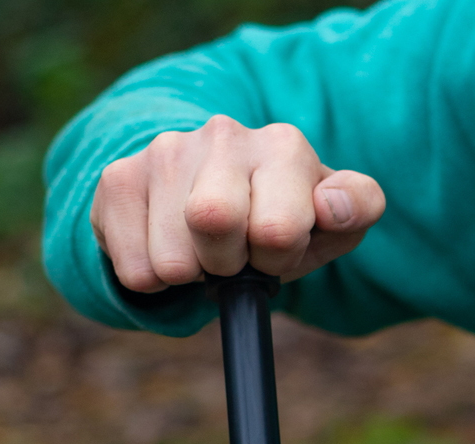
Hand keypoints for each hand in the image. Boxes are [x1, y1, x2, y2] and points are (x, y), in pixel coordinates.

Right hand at [91, 115, 385, 291]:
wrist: (211, 201)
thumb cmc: (281, 221)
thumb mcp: (331, 224)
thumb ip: (356, 209)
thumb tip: (332, 206)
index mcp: (283, 146)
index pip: (276, 227)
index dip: (277, 259)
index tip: (276, 248)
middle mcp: (224, 135)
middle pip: (212, 223)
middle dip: (228, 264)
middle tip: (235, 255)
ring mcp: (165, 151)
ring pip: (172, 261)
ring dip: (191, 275)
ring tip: (202, 252)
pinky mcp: (118, 178)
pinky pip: (135, 271)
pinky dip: (154, 279)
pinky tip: (167, 248)